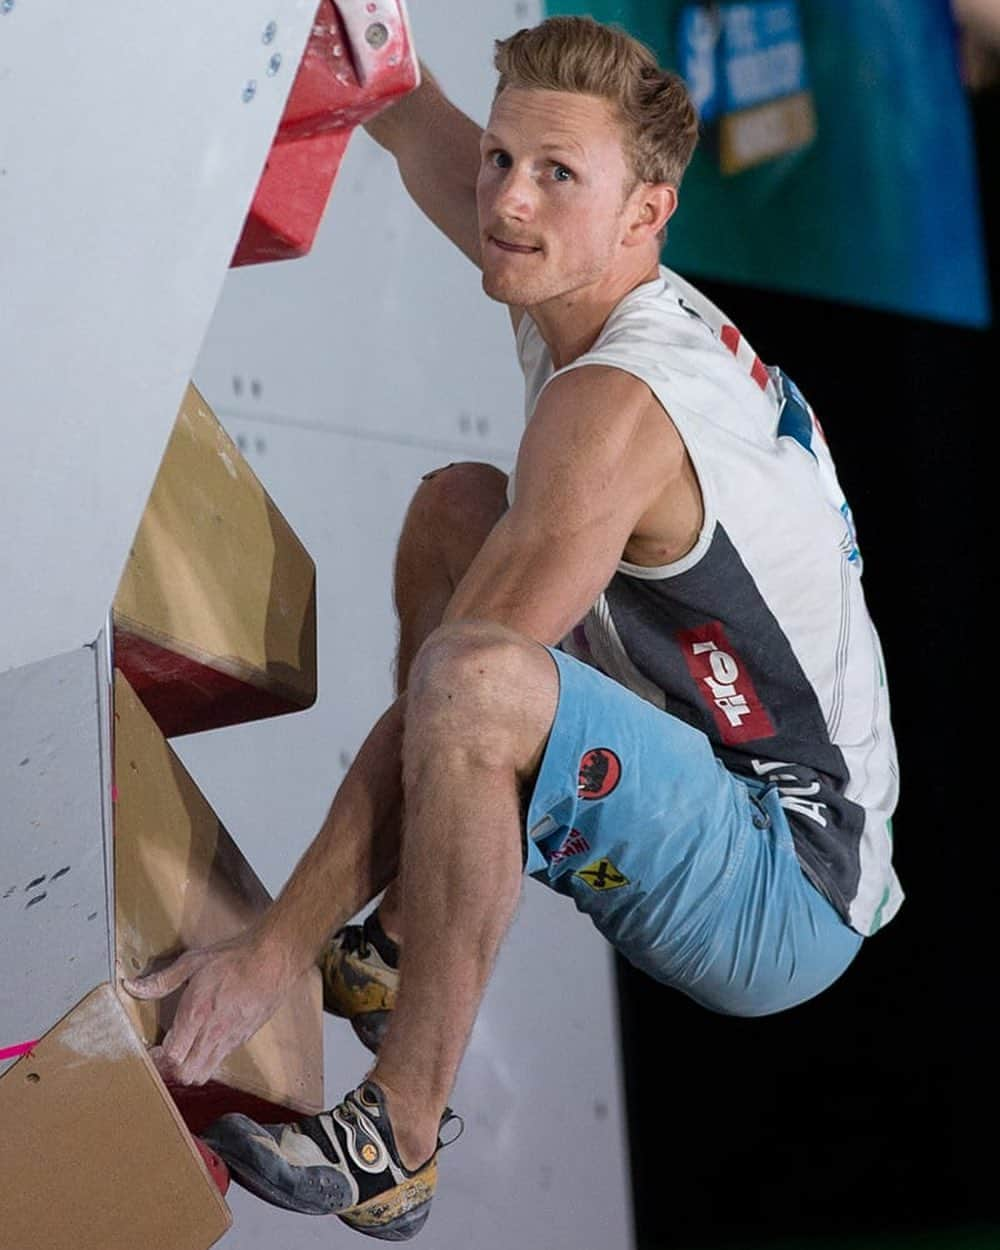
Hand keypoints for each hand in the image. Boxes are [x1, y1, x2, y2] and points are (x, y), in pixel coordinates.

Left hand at [122, 929, 289, 1086]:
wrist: (274, 959)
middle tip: (163, 1056)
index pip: (171, 1057)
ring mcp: (230, 1039)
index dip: (156, 1061)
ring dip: (189, 1069)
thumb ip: (162, 980)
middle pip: (186, 1074)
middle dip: (170, 1071)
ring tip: (182, 1053)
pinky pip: (220, 1060)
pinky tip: (204, 1043)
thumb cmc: (233, 958)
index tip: (150, 1050)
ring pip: (204, 1073)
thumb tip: (132, 987)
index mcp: (197, 1014)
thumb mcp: (193, 962)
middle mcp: (213, 1033)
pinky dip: (207, 1060)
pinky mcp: (244, 1038)